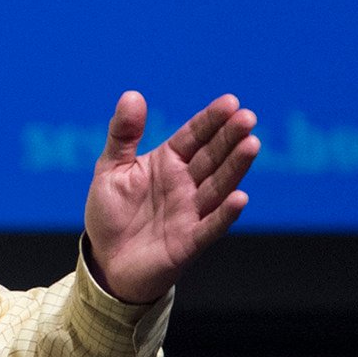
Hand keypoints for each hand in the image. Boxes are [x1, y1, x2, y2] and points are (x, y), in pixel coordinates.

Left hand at [84, 91, 258, 303]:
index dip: (211, 120)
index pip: (193, 136)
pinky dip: (225, 213)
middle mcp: (185, 184)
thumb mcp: (109, 169)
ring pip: (218, 186)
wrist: (106, 262)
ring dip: (235, 167)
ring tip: (251, 144)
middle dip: (229, 137)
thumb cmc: (110, 213)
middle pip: (212, 157)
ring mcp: (191, 211)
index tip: (230, 102)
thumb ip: (123, 134)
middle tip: (247, 117)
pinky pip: (211, 225)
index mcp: (168, 162)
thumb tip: (132, 94)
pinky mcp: (190, 241)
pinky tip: (240, 197)